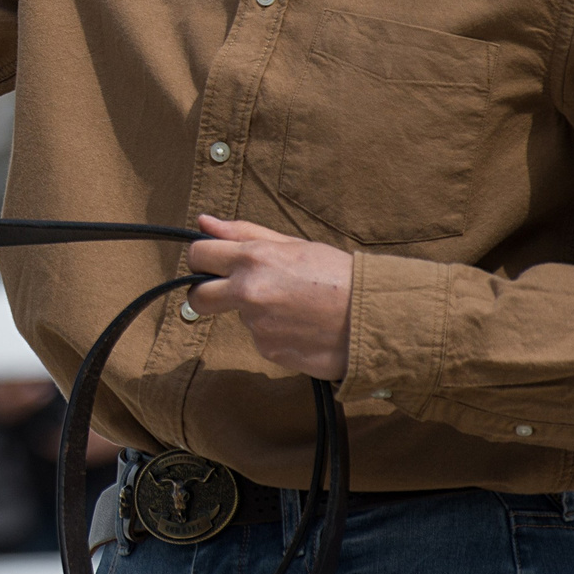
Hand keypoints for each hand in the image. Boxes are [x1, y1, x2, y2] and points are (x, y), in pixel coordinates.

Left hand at [183, 215, 352, 380]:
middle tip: (230, 292)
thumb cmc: (337, 275)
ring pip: (240, 317)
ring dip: (257, 312)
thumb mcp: (293, 245)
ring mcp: (257, 325)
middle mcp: (248, 293)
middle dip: (205, 294)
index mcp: (253, 258)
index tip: (210, 263)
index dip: (201, 259)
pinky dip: (275, 333)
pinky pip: (261, 338)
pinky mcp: (269, 351)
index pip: (198, 255)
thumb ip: (243, 233)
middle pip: (198, 297)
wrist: (375, 318)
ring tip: (295, 306)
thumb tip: (203, 222)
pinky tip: (301, 325)